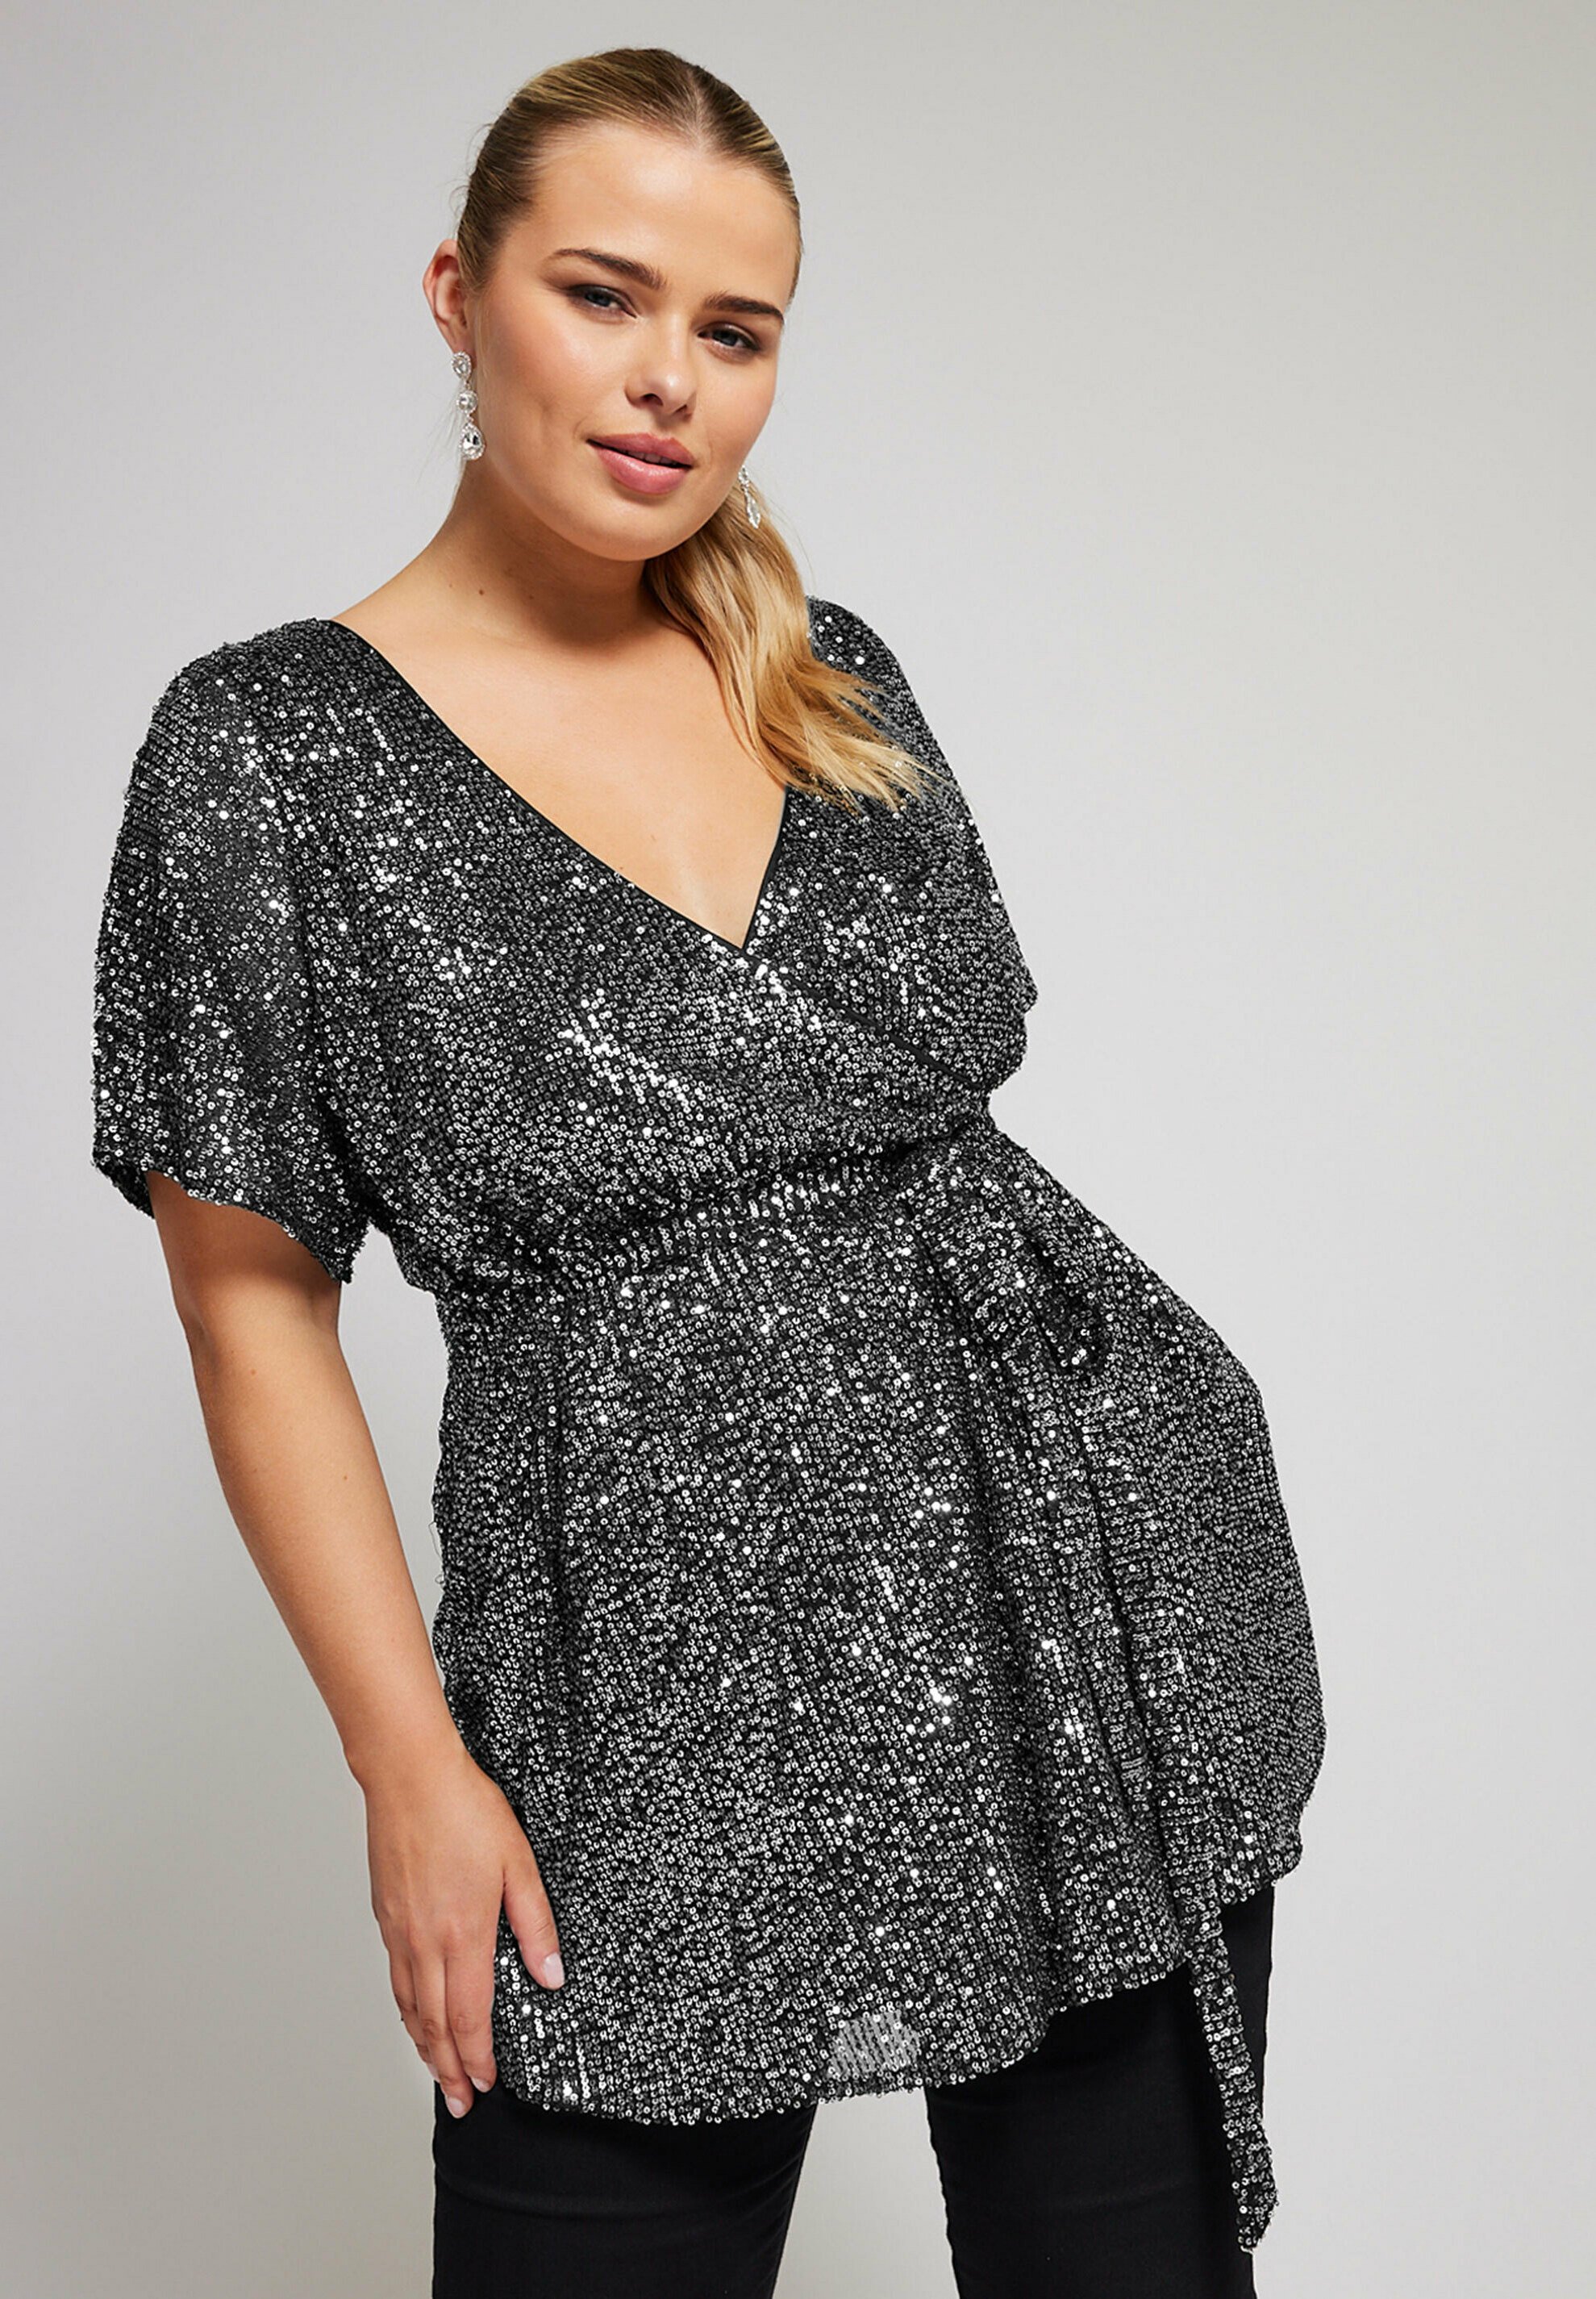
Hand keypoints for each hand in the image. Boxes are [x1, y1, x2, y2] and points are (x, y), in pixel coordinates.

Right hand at [363, 1739, 564, 2117]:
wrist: (409, 1775)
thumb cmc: (464, 1809)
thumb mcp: (518, 1863)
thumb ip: (536, 1923)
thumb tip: (551, 1974)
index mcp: (463, 1933)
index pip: (468, 2017)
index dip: (477, 2058)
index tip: (486, 2085)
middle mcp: (425, 1942)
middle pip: (433, 2025)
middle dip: (447, 2071)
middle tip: (459, 2104)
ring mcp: (399, 1931)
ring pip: (409, 2007)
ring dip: (423, 2047)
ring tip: (437, 2073)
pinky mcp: (386, 1916)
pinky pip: (396, 1979)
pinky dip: (405, 2010)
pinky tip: (413, 2015)